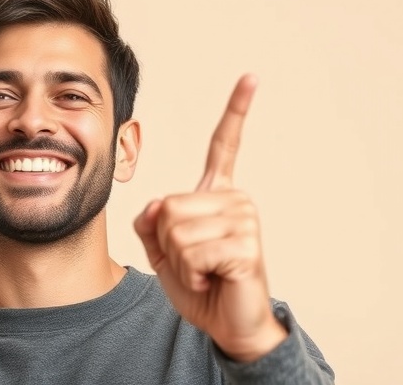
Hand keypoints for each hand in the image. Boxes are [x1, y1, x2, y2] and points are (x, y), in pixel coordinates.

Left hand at [134, 74, 286, 361]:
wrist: (227, 324)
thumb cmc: (200, 285)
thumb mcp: (162, 251)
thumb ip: (151, 223)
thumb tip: (156, 204)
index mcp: (217, 195)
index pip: (225, 145)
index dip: (237, 110)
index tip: (252, 77)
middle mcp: (235, 199)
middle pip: (168, 206)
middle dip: (167, 243)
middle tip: (194, 262)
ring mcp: (244, 219)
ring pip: (176, 229)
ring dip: (179, 261)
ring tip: (205, 271)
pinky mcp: (246, 245)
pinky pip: (192, 251)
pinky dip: (191, 273)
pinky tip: (213, 278)